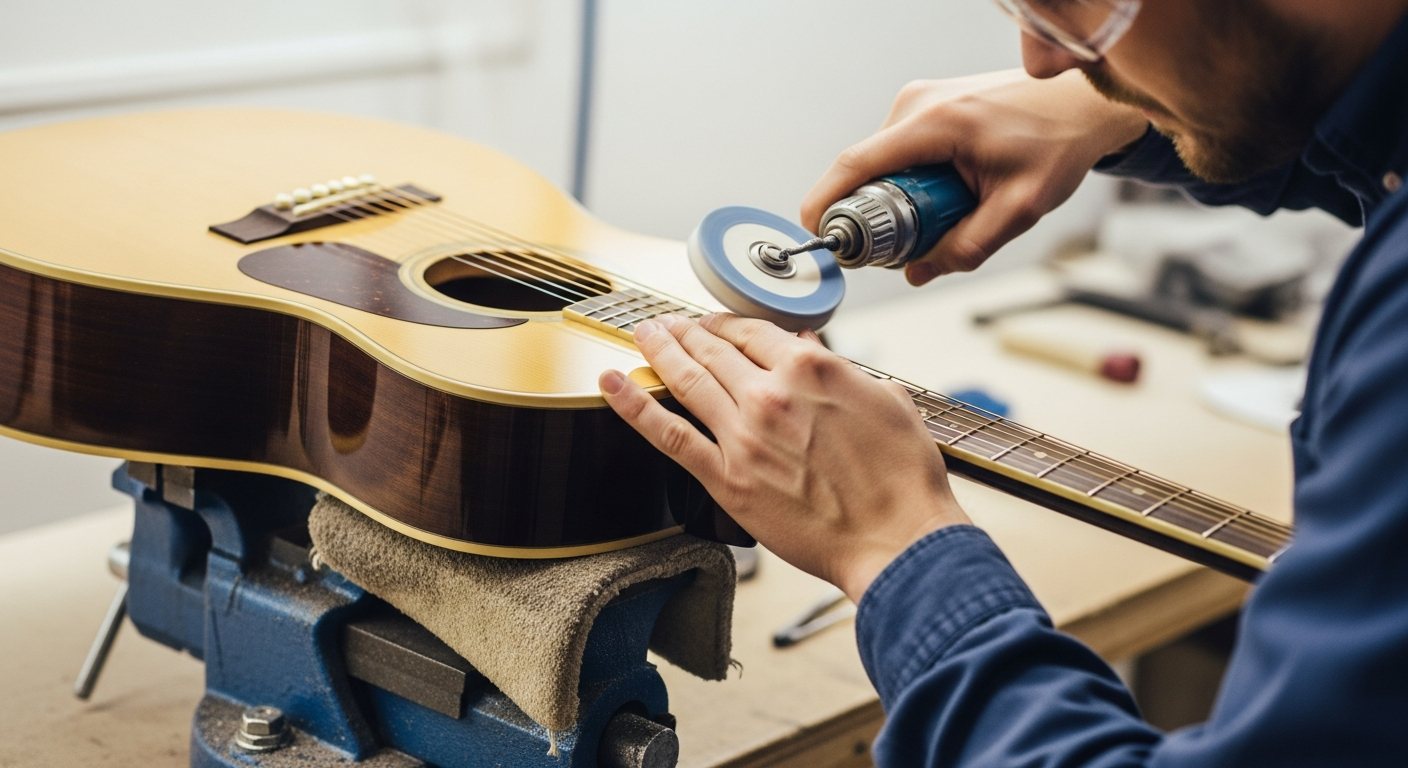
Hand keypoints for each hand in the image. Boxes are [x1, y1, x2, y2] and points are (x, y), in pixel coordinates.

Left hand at [599, 313, 969, 602]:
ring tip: (643, 335)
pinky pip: (669, 435)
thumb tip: (819, 355)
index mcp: (812, 368)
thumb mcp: (889, 401)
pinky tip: (613, 384)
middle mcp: (771, 394)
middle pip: (714, 349)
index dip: (727, 322)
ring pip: (687, 380)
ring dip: (659, 351)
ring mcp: (743, 435)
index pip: (754, 330)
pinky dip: (635, 405)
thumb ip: (847, 372)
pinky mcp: (727, 479)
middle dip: (687, 331)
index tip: (715, 323)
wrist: (897, 540)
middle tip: (668, 323)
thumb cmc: (902, 481)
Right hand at [801, 69, 1148, 285]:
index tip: (815, 238)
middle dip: (873, 215)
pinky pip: (897, 152)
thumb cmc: (1057, 144)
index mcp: (935, 123)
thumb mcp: (1019, 209)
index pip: (854, 165)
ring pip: (881, 164)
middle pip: (864, 170)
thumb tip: (918, 273)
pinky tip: (946, 193)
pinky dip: (909, 181)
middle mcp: (917, 103)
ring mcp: (918, 100)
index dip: (824, 205)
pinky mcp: (924, 105)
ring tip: (948, 212)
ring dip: (897, 198)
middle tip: (907, 246)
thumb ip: (968, 247)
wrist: (1082, 103)